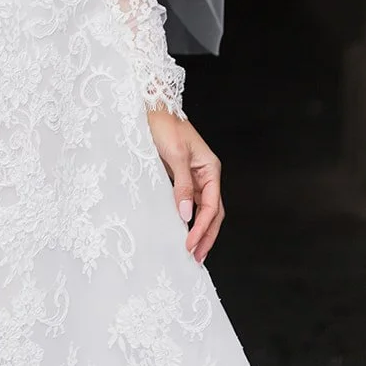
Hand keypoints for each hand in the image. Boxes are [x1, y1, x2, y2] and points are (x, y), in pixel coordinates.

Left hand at [145, 109, 223, 263]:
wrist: (152, 108)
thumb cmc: (165, 126)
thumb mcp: (174, 155)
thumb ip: (182, 185)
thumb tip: (187, 214)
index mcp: (210, 169)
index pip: (212, 206)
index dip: (203, 227)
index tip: (191, 244)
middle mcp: (206, 174)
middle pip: (213, 212)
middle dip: (206, 235)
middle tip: (197, 257)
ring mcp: (195, 176)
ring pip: (203, 209)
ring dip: (199, 230)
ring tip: (193, 250)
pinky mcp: (182, 177)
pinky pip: (189, 202)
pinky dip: (188, 217)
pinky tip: (183, 229)